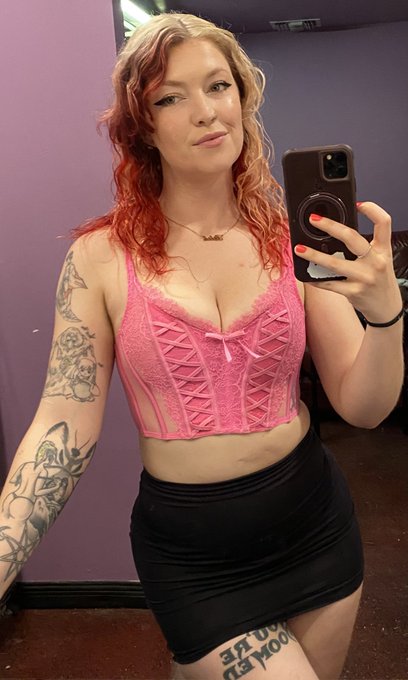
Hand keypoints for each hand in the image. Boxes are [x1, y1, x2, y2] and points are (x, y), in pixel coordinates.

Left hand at [294, 202, 402, 323]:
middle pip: (351, 238)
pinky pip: (329, 284)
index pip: (383, 222)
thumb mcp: (380, 260)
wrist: (386, 308)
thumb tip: (336, 232)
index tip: (357, 203)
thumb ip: (366, 246)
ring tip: (299, 249)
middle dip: (330, 226)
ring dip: (313, 255)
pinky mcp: (353, 292)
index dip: (372, 209)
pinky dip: (315, 279)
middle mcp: (375, 262)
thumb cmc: (380, 281)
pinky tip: (306, 274)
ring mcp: (364, 278)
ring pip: (334, 262)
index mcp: (383, 250)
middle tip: (313, 220)